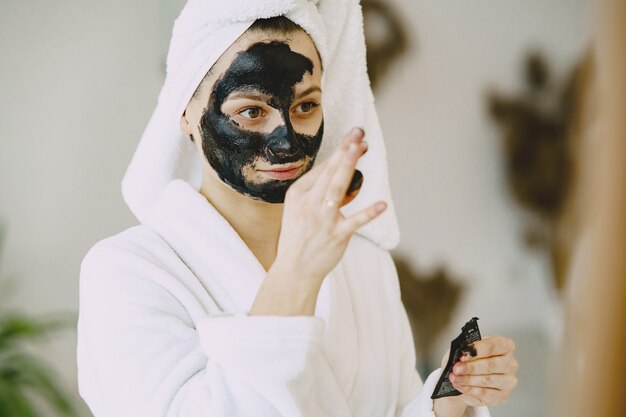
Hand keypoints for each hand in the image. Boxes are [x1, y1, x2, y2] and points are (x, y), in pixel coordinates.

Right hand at [272, 127, 385, 284]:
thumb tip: (340, 168)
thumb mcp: (298, 208)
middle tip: (359, 132)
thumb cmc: (299, 236)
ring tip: (359, 149)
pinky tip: (382, 204)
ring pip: (337, 188)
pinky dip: (368, 213)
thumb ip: (316, 189)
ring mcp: (323, 219)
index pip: (322, 169)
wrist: (295, 270)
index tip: (355, 139)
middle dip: (345, 150)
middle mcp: (309, 204)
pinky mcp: (336, 235)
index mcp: (298, 194)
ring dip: (348, 166)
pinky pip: (354, 222)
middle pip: (329, 172)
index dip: (340, 152)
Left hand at [446, 336, 518, 407]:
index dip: (478, 350)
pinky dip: (470, 389)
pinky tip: (460, 385)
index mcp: (505, 345)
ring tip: (455, 377)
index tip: (463, 354)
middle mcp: (510, 363)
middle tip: (457, 368)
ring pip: (488, 380)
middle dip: (471, 367)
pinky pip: (485, 393)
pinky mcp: (502, 396)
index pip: (494, 345)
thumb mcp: (465, 350)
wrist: (465, 378)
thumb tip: (459, 353)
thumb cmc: (468, 360)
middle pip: (491, 364)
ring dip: (468, 379)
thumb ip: (464, 350)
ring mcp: (508, 381)